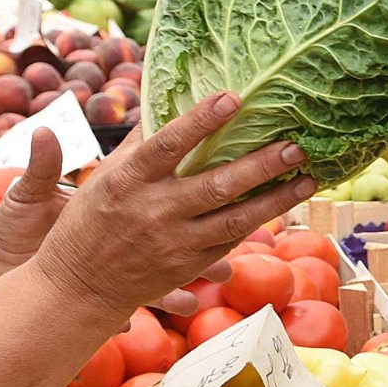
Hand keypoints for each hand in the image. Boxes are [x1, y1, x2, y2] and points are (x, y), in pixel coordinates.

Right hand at [25, 100, 313, 319]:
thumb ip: (138, 144)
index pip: (168, 144)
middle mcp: (154, 212)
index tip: (234, 97)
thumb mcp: (104, 177)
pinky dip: (257, 223)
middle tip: (296, 146)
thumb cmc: (89, 223)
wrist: (78, 289)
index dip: (200, 120)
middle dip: (260, 165)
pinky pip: (229, 242)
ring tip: (308, 180)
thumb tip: (165, 100)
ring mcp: (174, 243)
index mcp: (128, 181)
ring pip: (234, 221)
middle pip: (215, 185)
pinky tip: (282, 205)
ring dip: (275, 200)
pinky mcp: (187, 267)